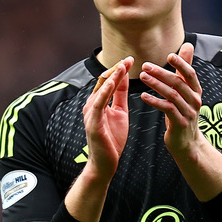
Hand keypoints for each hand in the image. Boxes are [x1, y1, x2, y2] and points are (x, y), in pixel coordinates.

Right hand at [81, 56, 132, 180]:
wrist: (106, 162)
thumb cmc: (112, 140)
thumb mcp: (120, 112)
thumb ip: (120, 96)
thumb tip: (123, 78)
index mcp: (99, 103)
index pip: (107, 81)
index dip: (118, 70)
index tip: (130, 59)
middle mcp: (92, 105)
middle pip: (102, 82)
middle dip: (116, 69)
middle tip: (129, 58)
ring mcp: (91, 113)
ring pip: (100, 89)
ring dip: (112, 76)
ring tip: (123, 65)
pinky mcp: (93, 122)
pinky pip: (98, 103)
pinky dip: (105, 90)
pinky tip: (112, 82)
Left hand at [140, 42, 202, 156]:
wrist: (186, 143)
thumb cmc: (182, 114)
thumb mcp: (185, 92)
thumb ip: (183, 71)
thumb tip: (188, 46)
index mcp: (196, 91)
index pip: (190, 74)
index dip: (181, 64)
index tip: (169, 55)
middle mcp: (195, 100)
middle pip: (178, 83)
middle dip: (162, 73)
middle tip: (145, 66)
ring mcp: (188, 112)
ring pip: (172, 95)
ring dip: (156, 84)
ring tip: (142, 77)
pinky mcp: (180, 123)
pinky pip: (167, 109)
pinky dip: (155, 101)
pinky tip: (143, 96)